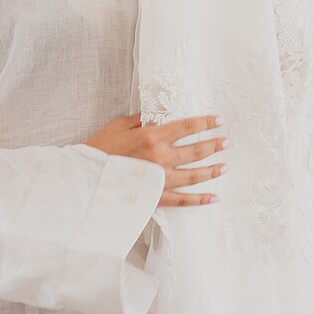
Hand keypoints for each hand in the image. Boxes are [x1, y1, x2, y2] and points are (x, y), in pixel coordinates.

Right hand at [85, 114, 227, 206]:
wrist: (85, 176)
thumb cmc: (100, 148)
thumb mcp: (120, 124)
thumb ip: (143, 118)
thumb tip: (160, 113)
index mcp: (151, 136)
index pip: (186, 127)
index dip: (205, 123)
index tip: (218, 121)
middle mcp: (159, 157)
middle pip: (195, 150)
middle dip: (213, 145)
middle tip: (227, 142)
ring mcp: (159, 179)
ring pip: (193, 175)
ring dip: (212, 170)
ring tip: (225, 166)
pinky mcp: (154, 197)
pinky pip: (182, 200)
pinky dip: (199, 200)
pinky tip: (214, 198)